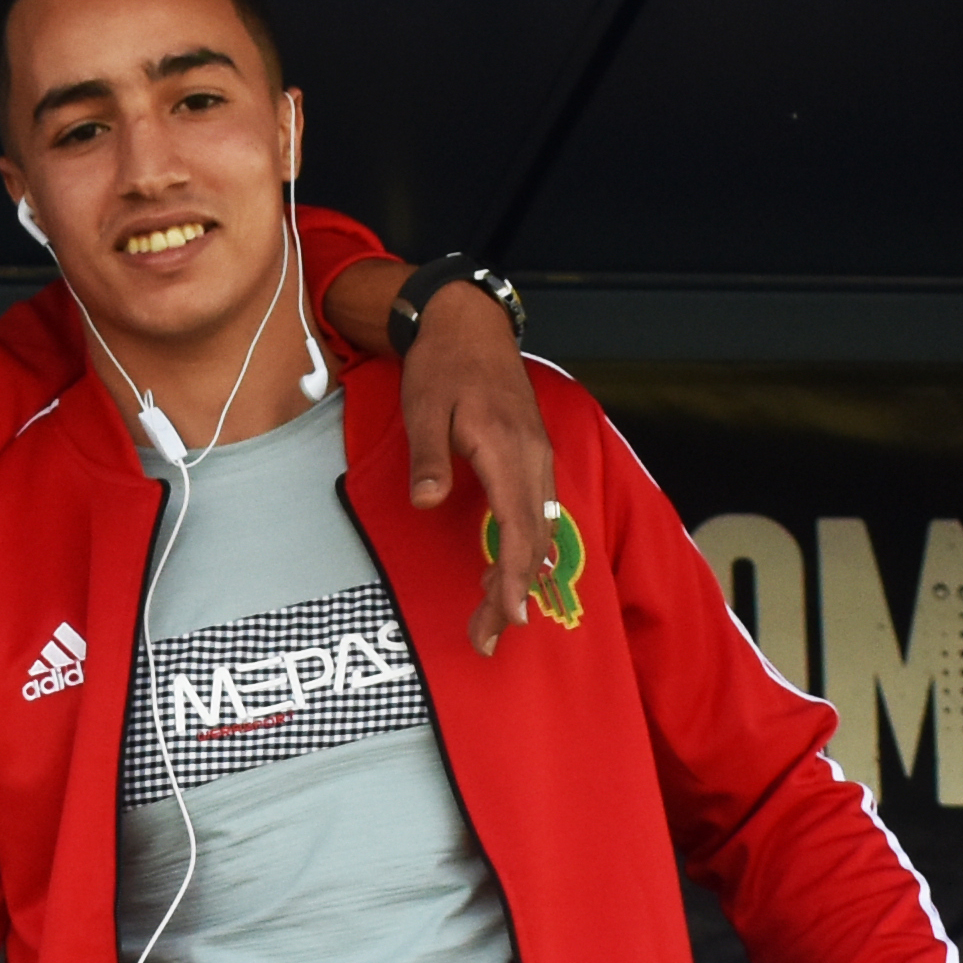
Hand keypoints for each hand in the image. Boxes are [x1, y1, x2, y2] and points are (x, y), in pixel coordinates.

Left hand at [388, 282, 555, 650]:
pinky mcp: (533, 457)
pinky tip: (509, 570)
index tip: (506, 616)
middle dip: (513, 594)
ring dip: (520, 575)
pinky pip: (538, 512)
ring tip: (495, 617)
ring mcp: (538, 458)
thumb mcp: (423, 407)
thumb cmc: (443, 365)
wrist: (469, 323)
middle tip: (487, 639)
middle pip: (532, 540)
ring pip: (539, 529)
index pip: (518, 527)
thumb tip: (426, 502)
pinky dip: (526, 548)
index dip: (514, 577)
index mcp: (506, 449)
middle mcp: (533, 458)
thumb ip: (428, 457)